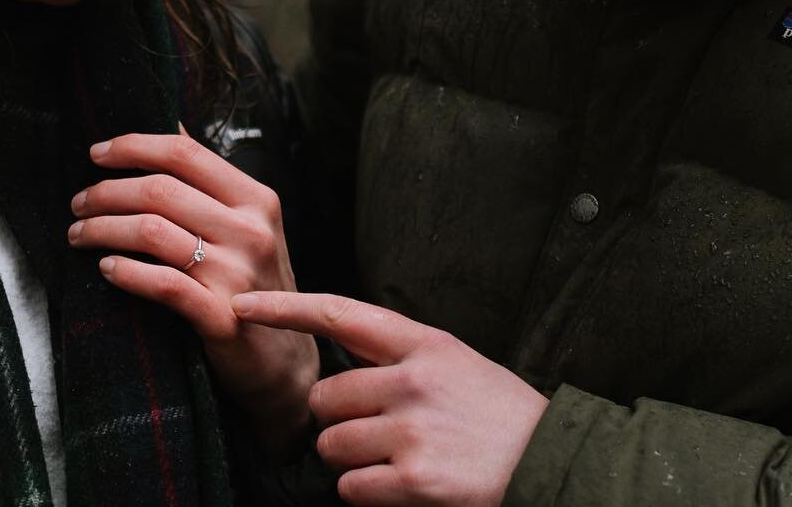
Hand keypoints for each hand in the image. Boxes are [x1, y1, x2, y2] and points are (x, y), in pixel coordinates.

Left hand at [68, 130, 318, 449]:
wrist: (284, 362)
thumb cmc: (255, 287)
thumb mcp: (247, 226)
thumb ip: (210, 181)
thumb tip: (172, 122)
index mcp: (257, 200)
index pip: (186, 153)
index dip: (134, 146)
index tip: (95, 153)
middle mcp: (252, 231)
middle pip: (161, 190)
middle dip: (106, 192)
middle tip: (78, 204)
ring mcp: (239, 275)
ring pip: (152, 232)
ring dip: (103, 229)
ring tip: (79, 235)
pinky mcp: (222, 317)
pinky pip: (162, 284)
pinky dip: (125, 272)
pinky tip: (105, 268)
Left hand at [233, 291, 547, 506]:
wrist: (550, 463)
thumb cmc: (500, 417)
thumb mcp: (457, 364)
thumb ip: (402, 357)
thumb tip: (342, 356)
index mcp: (425, 344)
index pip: (340, 314)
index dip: (284, 308)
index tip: (241, 303)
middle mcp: (413, 380)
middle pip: (325, 397)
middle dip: (339, 421)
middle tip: (379, 432)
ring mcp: (412, 430)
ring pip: (331, 445)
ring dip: (351, 461)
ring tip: (396, 460)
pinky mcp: (414, 479)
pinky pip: (350, 487)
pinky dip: (366, 493)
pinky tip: (402, 487)